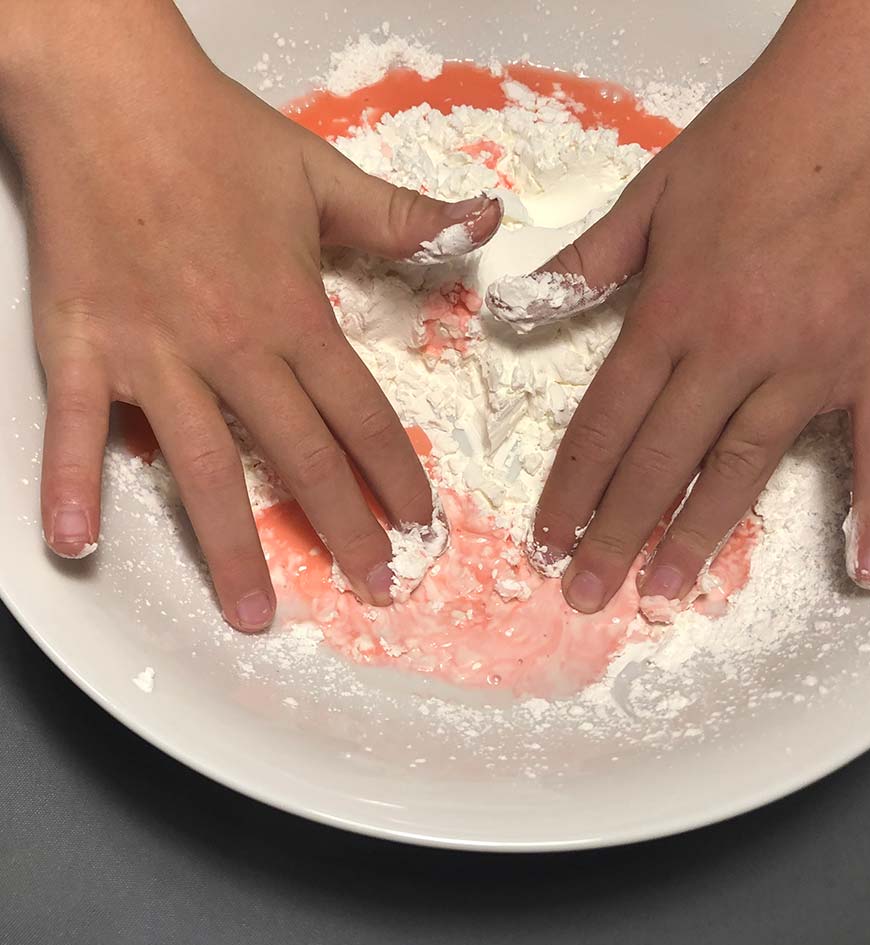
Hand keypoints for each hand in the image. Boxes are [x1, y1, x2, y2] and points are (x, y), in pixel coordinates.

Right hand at [3, 3, 499, 630]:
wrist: (107, 92)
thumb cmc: (216, 135)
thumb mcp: (324, 176)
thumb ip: (405, 218)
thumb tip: (485, 223)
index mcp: (294, 313)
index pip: (361, 417)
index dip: (395, 476)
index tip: (418, 526)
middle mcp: (231, 348)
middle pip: (298, 459)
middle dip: (341, 530)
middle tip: (373, 588)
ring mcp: (153, 354)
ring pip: (202, 468)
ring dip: (230, 548)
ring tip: (254, 614)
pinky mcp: (82, 347)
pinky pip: (77, 428)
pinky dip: (72, 484)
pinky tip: (79, 544)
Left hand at [489, 0, 869, 611]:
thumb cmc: (760, 134)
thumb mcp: (654, 191)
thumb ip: (587, 261)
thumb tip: (521, 305)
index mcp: (672, 310)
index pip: (604, 422)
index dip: (571, 489)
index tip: (548, 540)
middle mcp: (735, 346)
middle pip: (660, 460)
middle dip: (616, 534)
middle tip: (587, 594)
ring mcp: (814, 358)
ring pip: (744, 466)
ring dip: (701, 536)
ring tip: (667, 593)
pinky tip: (867, 569)